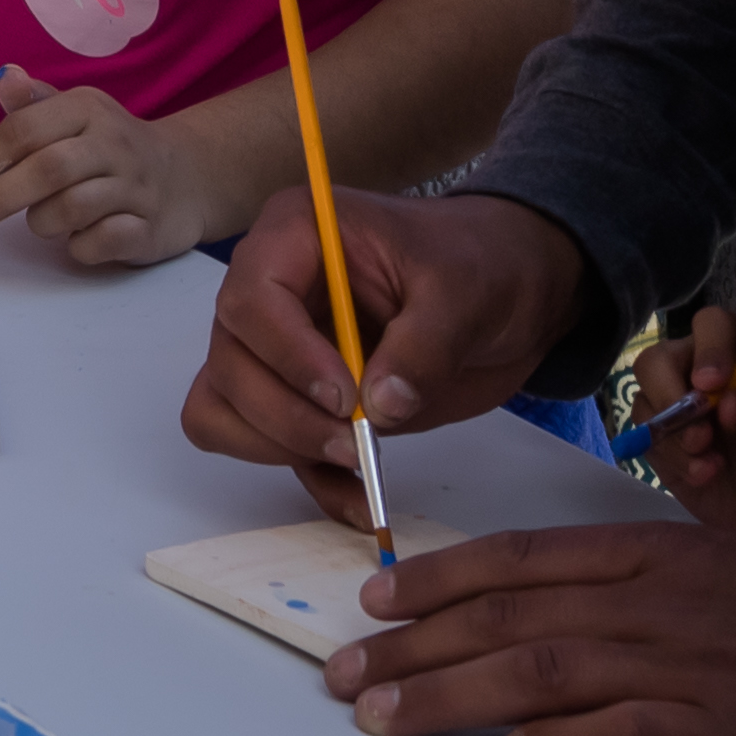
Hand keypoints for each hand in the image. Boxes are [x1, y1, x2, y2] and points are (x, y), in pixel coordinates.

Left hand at [0, 67, 240, 270]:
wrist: (188, 176)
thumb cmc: (110, 146)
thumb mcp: (75, 114)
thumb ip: (33, 104)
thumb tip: (4, 77)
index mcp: (88, 108)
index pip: (24, 129)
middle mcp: (114, 143)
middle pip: (47, 169)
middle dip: (2, 196)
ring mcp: (137, 187)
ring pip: (72, 208)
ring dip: (42, 222)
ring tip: (42, 221)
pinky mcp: (150, 228)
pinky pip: (102, 243)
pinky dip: (80, 246)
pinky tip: (80, 238)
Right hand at [180, 187, 584, 518]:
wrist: (509, 289)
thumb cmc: (480, 263)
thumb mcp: (463, 290)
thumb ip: (422, 344)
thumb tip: (378, 408)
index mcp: (296, 236)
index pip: (251, 299)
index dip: (286, 355)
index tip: (344, 397)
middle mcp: (271, 290)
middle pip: (231, 363)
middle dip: (286, 414)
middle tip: (355, 442)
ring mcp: (279, 347)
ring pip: (226, 407)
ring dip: (282, 446)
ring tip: (357, 459)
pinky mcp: (303, 397)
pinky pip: (270, 447)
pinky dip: (309, 479)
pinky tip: (361, 498)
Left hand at [324, 520, 735, 735]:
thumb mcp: (723, 556)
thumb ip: (640, 573)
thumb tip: (556, 603)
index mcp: (651, 552)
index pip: (518, 562)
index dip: (438, 582)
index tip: (374, 604)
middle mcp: (653, 602)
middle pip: (507, 620)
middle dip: (413, 648)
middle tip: (343, 675)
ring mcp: (686, 665)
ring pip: (542, 675)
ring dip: (451, 695)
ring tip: (386, 715)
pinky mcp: (723, 732)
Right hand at [635, 302, 735, 531]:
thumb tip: (728, 404)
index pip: (711, 325)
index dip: (708, 348)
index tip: (713, 384)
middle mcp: (697, 370)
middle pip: (656, 359)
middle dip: (669, 394)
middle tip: (701, 434)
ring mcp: (675, 407)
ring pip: (646, 402)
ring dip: (674, 435)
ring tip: (713, 464)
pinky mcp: (662, 442)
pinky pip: (647, 440)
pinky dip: (674, 461)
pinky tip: (705, 475)